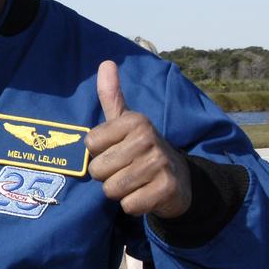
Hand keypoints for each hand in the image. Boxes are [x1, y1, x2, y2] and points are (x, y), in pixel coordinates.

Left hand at [86, 61, 190, 219]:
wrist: (178, 179)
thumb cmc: (140, 149)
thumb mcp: (125, 122)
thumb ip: (111, 95)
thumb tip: (106, 62)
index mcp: (135, 121)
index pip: (91, 145)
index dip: (99, 153)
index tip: (117, 150)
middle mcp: (148, 138)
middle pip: (98, 170)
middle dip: (107, 176)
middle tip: (126, 169)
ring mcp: (160, 163)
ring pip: (112, 189)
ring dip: (120, 192)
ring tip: (135, 182)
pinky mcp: (167, 189)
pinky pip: (129, 205)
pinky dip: (133, 205)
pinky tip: (145, 194)